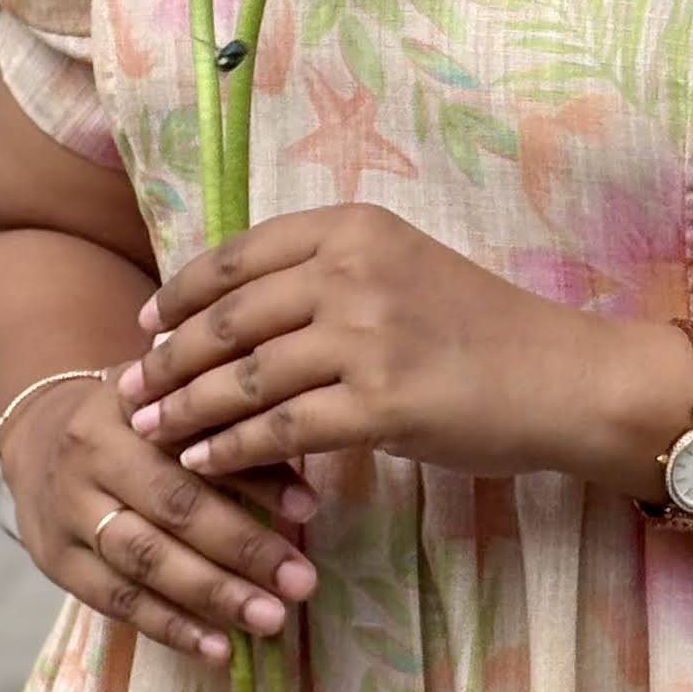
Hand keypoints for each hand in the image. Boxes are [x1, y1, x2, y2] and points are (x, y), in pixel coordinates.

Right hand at [4, 375, 317, 666]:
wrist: (39, 432)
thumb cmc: (135, 419)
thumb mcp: (177, 406)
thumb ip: (233, 439)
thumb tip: (305, 500)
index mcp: (124, 414)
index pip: (195, 450)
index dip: (255, 483)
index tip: (310, 511)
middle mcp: (88, 463)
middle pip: (169, 514)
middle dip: (241, 551)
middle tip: (301, 583)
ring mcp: (67, 517)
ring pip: (142, 564)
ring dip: (210, 597)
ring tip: (269, 621)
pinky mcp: (57, 563)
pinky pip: (116, 602)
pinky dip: (169, 628)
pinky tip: (217, 650)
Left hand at [120, 207, 585, 481]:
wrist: (563, 378)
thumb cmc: (481, 329)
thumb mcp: (401, 269)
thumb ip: (327, 274)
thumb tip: (234, 306)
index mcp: (354, 227)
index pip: (237, 257)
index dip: (179, 294)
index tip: (145, 325)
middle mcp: (354, 271)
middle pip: (227, 319)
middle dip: (167, 360)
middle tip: (129, 390)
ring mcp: (368, 337)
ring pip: (244, 377)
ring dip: (185, 410)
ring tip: (149, 432)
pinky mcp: (382, 403)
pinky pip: (280, 430)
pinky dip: (231, 449)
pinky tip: (203, 464)